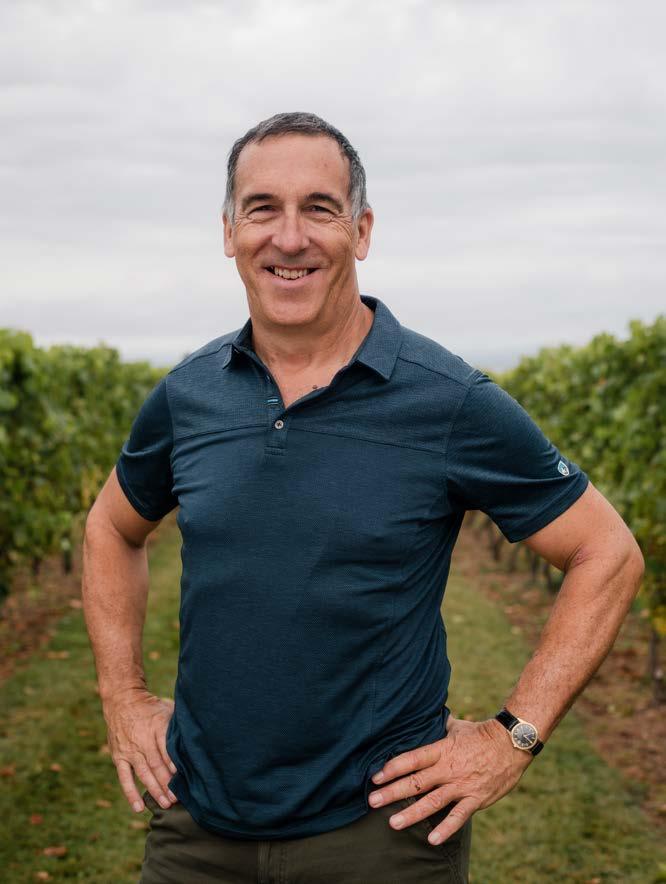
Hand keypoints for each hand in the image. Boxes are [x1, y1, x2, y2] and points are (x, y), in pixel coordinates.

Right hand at [103, 688, 178, 812]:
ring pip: (144, 773)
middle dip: (168, 784)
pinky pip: (124, 778)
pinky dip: (131, 793)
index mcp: (157, 727)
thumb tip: (195, 739)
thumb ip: (177, 726)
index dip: (175, 765)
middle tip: (177, 799)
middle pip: (157, 765)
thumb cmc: (151, 708)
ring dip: (155, 790)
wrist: (123, 701)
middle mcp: (143, 740)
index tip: (184, 779)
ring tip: (165, 804)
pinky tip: (138, 808)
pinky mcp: (119, 757)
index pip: (167, 749)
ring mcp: (130, 750)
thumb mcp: (167, 710)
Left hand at [367, 713, 532, 844]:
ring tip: (393, 823)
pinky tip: (431, 839)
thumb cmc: (481, 733)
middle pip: (416, 782)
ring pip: (432, 802)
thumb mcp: (457, 727)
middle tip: (373, 801)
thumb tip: (425, 717)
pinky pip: (459, 816)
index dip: (393, 768)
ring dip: (412, 813)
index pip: (412, 759)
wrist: (512, 743)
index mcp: (442, 750)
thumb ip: (439, 727)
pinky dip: (446, 828)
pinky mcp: (476, 799)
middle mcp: (448, 769)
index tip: (376, 777)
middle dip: (393, 793)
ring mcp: (462, 785)